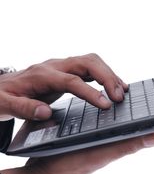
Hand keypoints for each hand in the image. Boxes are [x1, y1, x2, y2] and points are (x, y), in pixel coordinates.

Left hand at [0, 54, 127, 120]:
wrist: (0, 87)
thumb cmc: (3, 97)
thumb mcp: (5, 105)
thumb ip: (23, 108)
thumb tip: (45, 112)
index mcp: (41, 75)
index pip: (71, 81)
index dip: (90, 92)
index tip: (105, 104)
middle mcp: (54, 66)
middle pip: (87, 63)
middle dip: (107, 77)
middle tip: (119, 96)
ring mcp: (61, 66)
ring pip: (91, 61)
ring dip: (109, 73)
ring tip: (122, 91)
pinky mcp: (66, 70)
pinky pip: (89, 67)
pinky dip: (104, 74)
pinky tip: (113, 85)